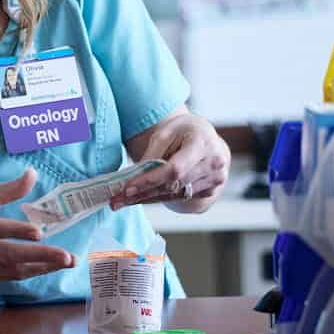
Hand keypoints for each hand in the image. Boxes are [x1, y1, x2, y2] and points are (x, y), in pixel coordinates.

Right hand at [0, 168, 74, 282]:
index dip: (16, 231)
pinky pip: (7, 277)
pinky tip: (48, 267)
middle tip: (67, 256)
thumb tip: (33, 174)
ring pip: (11, 270)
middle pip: (8, 254)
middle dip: (40, 256)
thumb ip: (8, 189)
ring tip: (66, 262)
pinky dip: (29, 273)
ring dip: (41, 268)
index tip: (39, 231)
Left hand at [111, 111, 229, 213]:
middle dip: (143, 193)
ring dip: (148, 199)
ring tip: (123, 201)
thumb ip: (153, 154)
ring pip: (175, 195)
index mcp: (203, 144)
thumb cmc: (185, 131)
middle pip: (173, 185)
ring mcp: (215, 181)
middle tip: (118, 199)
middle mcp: (214, 164)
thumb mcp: (166, 132)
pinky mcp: (210, 192)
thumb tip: (134, 176)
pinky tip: (142, 198)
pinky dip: (159, 198)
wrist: (207, 139)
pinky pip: (180, 198)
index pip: (175, 169)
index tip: (128, 187)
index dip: (150, 180)